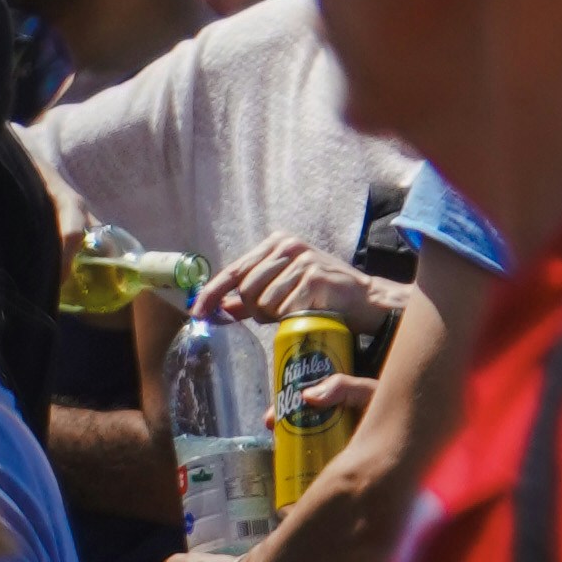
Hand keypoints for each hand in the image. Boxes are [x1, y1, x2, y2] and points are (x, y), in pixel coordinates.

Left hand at [196, 238, 405, 330]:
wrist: (364, 300)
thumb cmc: (321, 295)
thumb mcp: (284, 289)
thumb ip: (251, 297)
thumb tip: (220, 306)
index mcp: (277, 243)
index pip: (234, 270)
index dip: (211, 293)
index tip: (197, 313)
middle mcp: (288, 246)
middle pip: (245, 289)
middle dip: (255, 310)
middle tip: (277, 313)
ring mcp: (302, 261)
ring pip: (263, 302)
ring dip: (275, 316)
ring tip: (297, 310)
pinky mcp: (313, 279)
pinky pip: (283, 310)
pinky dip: (291, 318)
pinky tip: (308, 312)